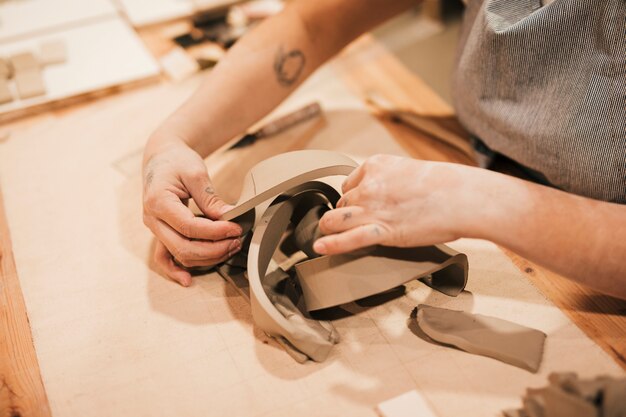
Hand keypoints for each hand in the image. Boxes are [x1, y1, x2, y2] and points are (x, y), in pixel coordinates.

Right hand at [142, 141, 242, 285]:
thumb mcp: (196, 172)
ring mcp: (155, 228)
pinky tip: (189, 280)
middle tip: (237, 241)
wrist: (162, 157)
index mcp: (158, 202)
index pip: (189, 227)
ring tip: (230, 247)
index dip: (215, 232)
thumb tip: (230, 217)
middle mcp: (152, 219)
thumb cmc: (177, 161)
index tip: (236, 228)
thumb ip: (211, 198)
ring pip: (180, 255)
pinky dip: (175, 270)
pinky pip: (163, 257)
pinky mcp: (160, 232)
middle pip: (183, 247)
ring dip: (207, 257)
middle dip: (214, 249)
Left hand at [314, 154, 481, 254]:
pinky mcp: (381, 230)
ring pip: (336, 219)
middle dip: (345, 214)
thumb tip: (383, 191)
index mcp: (375, 165)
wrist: (462, 197)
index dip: (353, 197)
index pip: (349, 184)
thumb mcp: (409, 170)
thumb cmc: (444, 185)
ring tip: (326, 235)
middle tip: (350, 223)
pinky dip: (332, 244)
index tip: (357, 205)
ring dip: (331, 227)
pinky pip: (348, 239)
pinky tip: (320, 247)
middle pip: (342, 203)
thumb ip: (389, 179)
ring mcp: (372, 208)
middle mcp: (369, 185)